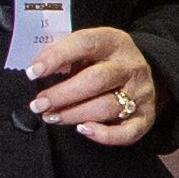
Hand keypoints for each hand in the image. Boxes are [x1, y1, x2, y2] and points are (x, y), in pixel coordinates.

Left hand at [28, 27, 159, 144]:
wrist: (143, 75)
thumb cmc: (105, 61)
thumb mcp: (90, 48)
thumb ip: (67, 54)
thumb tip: (38, 69)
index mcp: (114, 42)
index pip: (85, 44)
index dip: (56, 57)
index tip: (33, 72)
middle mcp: (130, 66)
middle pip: (96, 80)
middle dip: (62, 94)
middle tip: (39, 104)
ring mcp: (140, 93)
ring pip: (106, 107)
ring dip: (74, 115)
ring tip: (52, 117)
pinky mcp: (145, 117)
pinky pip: (127, 132)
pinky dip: (104, 135)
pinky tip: (84, 130)